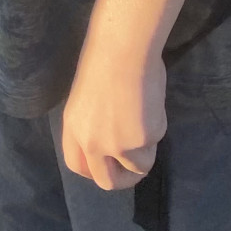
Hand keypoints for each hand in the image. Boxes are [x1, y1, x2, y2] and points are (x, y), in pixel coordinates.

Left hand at [60, 34, 165, 190]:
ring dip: (146, 151)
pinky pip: (155, 143)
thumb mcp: (88, 98)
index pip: (77, 165)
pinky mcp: (141, 142)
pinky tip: (151, 103)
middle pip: (107, 181)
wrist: (123, 49)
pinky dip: (157, 127)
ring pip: (138, 166)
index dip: (94, 170)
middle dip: (124, 180)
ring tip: (148, 118)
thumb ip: (96, 123)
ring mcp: (117, 146)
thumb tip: (115, 136)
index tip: (108, 166)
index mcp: (73, 129)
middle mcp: (92, 143)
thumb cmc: (105, 59)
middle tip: (136, 169)